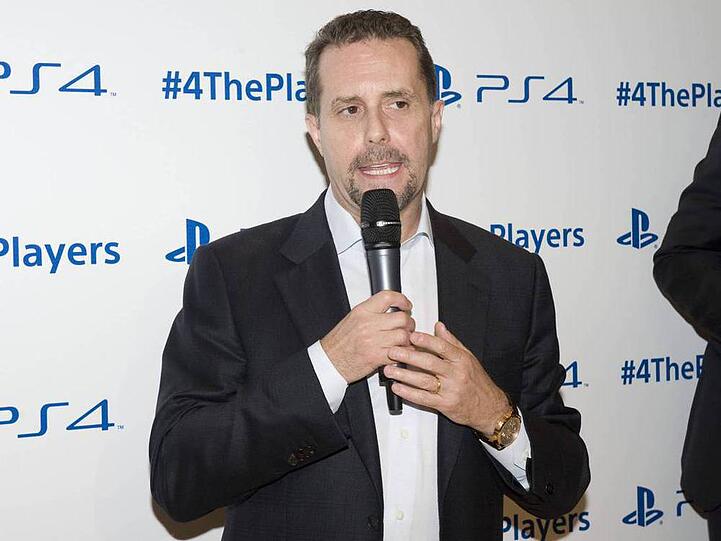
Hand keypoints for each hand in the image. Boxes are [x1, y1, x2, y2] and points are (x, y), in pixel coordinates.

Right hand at [321, 291, 415, 383]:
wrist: (330, 362)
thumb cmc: (339, 342)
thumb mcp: (352, 319)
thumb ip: (371, 312)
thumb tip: (391, 308)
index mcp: (362, 312)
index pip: (387, 297)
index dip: (401, 300)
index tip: (406, 305)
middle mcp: (368, 325)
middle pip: (401, 318)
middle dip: (408, 322)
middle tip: (406, 326)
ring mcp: (373, 341)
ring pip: (403, 336)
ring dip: (407, 339)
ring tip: (403, 340)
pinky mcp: (376, 357)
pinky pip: (399, 353)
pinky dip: (403, 353)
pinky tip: (399, 352)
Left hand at [383, 321, 510, 435]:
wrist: (489, 408)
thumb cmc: (477, 381)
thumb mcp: (468, 357)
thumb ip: (451, 342)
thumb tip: (438, 326)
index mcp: (461, 360)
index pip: (442, 347)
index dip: (426, 341)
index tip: (412, 336)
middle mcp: (456, 374)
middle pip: (430, 363)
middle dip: (409, 357)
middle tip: (393, 351)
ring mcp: (450, 390)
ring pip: (424, 381)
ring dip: (404, 376)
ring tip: (390, 370)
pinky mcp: (445, 405)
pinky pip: (424, 398)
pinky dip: (409, 393)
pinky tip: (398, 388)